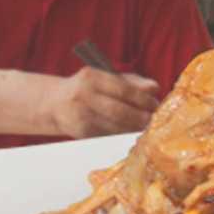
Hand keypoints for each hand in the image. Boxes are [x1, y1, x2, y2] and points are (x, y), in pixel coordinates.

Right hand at [41, 69, 160, 138]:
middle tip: (155, 122)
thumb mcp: (106, 77)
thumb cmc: (88, 88)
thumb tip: (154, 88)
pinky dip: (123, 136)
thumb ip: (132, 82)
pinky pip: (108, 136)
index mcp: (91, 77)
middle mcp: (83, 96)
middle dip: (141, 118)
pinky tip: (131, 133)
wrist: (56, 104)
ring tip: (147, 128)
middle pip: (119, 111)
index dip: (143, 100)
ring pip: (115, 127)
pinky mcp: (81, 133)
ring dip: (135, 129)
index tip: (157, 106)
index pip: (122, 89)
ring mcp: (80, 116)